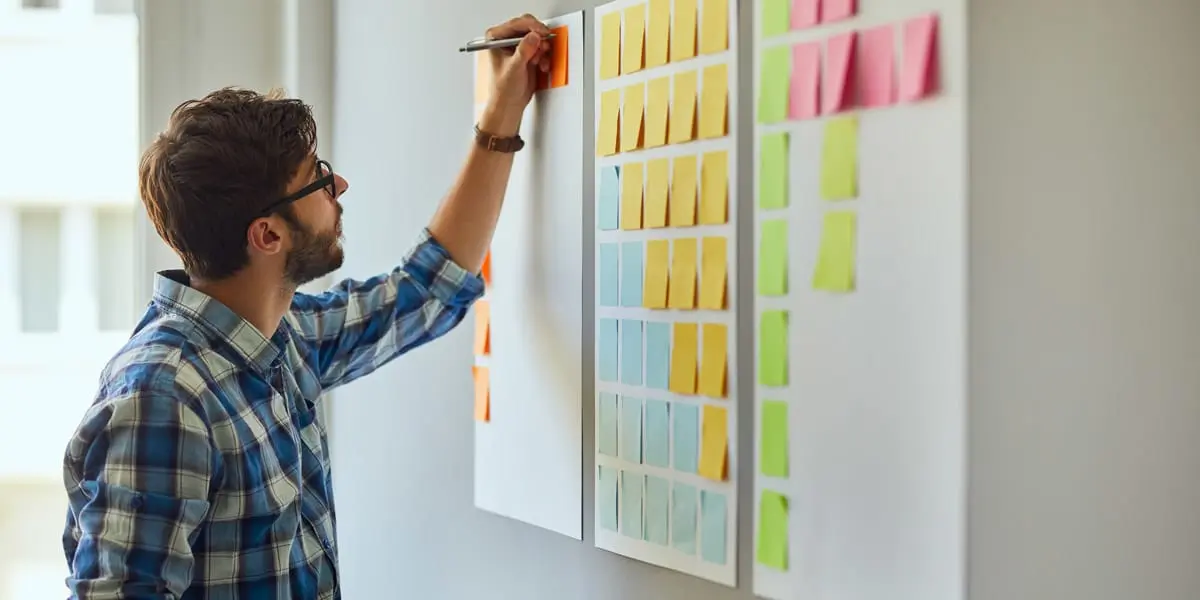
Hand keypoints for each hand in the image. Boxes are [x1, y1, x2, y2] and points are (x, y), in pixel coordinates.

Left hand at [481, 14, 551, 133]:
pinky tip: (541, 65)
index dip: (532, 26)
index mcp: (495, 38)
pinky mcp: (528, 53)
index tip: (542, 32)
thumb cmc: (503, 90)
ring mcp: (518, 46)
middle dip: (539, 37)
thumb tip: (533, 37)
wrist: (510, 104)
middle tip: (544, 45)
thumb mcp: (513, 69)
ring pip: (537, 36)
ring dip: (542, 48)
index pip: (516, 24)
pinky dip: (544, 55)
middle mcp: (506, 39)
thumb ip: (524, 51)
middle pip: (528, 26)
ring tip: (539, 61)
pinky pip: (541, 47)